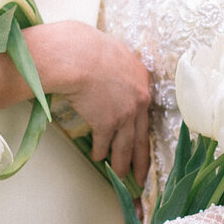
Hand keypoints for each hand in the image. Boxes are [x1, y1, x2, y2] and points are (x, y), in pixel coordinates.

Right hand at [25, 21, 152, 182]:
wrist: (77, 56)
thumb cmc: (87, 47)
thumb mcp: (112, 51)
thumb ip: (117, 66)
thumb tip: (109, 71)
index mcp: (142, 79)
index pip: (145, 111)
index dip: (143, 128)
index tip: (143, 141)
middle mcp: (139, 99)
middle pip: (142, 135)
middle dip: (142, 159)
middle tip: (143, 176)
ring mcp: (125, 113)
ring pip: (126, 145)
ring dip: (123, 163)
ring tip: (122, 176)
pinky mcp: (108, 123)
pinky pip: (105, 143)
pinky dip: (101, 152)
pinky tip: (99, 159)